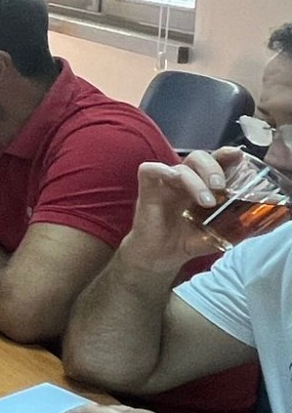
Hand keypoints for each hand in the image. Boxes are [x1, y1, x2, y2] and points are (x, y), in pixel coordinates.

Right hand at [118, 152, 232, 272]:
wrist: (160, 257)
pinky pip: (150, 170)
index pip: (215, 161)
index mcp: (202, 185)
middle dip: (213, 168)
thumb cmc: (186, 241)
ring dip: (196, 181)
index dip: (226, 155)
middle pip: (198, 157)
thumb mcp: (218, 234)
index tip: (238, 156)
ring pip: (180, 166)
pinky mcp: (148, 189)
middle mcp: (185, 181)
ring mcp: (166, 184)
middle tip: (221, 187)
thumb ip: (238, 227)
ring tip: (207, 201)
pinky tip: (173, 180)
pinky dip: (162, 170)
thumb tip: (265, 225)